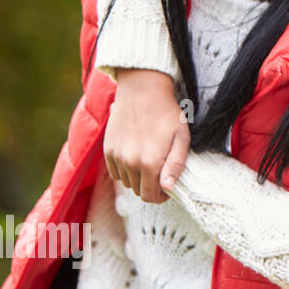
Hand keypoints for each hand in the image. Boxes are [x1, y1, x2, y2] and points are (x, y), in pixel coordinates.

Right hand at [103, 68, 189, 203]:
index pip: (149, 196)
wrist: (142, 90)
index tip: (166, 189)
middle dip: (150, 186)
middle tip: (161, 172)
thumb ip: (175, 165)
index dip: (160, 197)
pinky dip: (124, 170)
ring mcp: (116, 156)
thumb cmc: (167, 113)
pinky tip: (135, 155)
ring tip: (149, 160)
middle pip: (138, 191)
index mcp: (149, 162)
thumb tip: (168, 188)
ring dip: (137, 178)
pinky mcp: (107, 149)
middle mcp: (129, 162)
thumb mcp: (181, 138)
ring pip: (126, 182)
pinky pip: (115, 171)